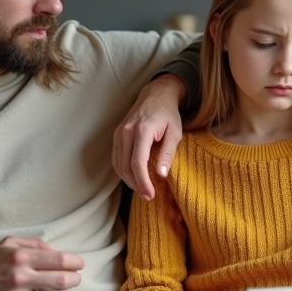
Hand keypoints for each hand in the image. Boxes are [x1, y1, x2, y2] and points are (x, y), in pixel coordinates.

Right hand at [0, 237, 83, 290]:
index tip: (79, 264)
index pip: (59, 259)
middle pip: (61, 281)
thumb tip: (57, 252)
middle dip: (75, 280)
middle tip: (76, 279)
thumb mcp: (11, 243)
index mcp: (21, 257)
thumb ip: (36, 244)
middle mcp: (20, 277)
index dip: (75, 262)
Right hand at [112, 74, 186, 200]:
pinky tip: (134, 178)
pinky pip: (116, 158)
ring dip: (129, 181)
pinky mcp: (116, 135)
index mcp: (142, 130)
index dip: (143, 182)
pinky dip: (123, 171)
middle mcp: (126, 132)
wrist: (156, 95)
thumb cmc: (168, 114)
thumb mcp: (175, 133)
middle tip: (149, 196)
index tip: (151, 195)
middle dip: (136, 185)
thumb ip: (168, 153)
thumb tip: (162, 174)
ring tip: (143, 189)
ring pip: (118, 165)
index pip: (137, 162)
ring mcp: (118, 133)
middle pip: (124, 167)